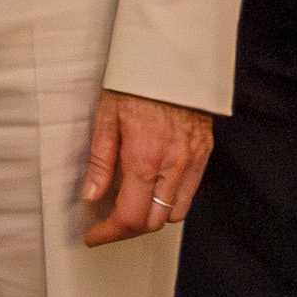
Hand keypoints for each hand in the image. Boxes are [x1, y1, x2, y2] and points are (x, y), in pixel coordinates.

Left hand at [75, 91, 214, 246]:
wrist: (172, 60)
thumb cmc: (135, 85)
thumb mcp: (106, 118)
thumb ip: (100, 161)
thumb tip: (91, 196)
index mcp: (144, 159)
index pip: (130, 217)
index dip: (109, 233)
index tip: (94, 236)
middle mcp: (173, 166)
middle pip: (153, 222)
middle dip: (128, 230)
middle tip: (108, 224)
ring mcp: (192, 162)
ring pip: (175, 213)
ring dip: (151, 218)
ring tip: (130, 207)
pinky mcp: (205, 154)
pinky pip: (190, 194)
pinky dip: (171, 202)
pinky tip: (153, 191)